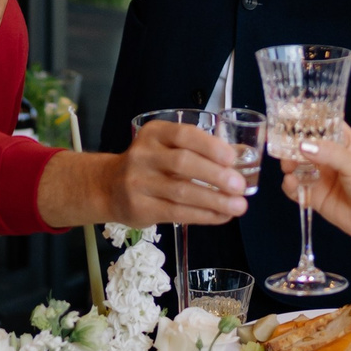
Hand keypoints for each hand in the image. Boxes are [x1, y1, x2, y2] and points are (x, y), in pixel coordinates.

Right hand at [40, 122, 249, 228]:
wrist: (107, 187)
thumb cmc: (149, 165)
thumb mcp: (165, 147)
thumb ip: (197, 150)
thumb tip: (242, 157)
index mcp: (154, 133)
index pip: (183, 135)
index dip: (209, 146)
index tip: (232, 158)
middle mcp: (144, 155)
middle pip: (183, 163)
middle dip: (215, 175)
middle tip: (240, 186)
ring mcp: (139, 183)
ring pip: (181, 192)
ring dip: (214, 200)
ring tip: (238, 206)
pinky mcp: (141, 208)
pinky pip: (177, 212)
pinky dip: (203, 215)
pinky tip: (221, 216)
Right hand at [277, 123, 350, 242]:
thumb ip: (329, 153)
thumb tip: (302, 145)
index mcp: (345, 144)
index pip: (325, 126)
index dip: (309, 120)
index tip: (291, 116)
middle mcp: (331, 158)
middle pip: (306, 146)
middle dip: (292, 145)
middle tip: (284, 147)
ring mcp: (322, 177)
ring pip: (298, 166)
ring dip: (289, 164)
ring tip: (288, 166)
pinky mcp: (315, 196)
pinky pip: (297, 188)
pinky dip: (290, 185)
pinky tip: (291, 183)